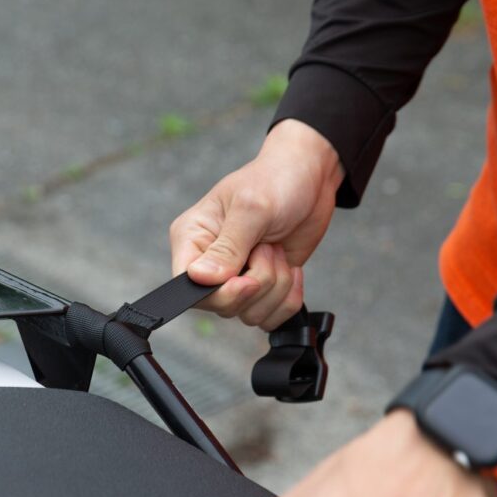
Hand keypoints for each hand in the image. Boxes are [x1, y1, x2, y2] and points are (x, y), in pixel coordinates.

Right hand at [170, 119, 341, 328]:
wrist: (311, 179)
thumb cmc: (276, 180)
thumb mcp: (252, 208)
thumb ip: (227, 247)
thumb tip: (199, 279)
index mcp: (192, 238)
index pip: (186, 285)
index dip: (220, 292)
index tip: (247, 279)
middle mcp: (209, 263)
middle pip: (222, 305)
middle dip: (257, 282)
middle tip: (267, 248)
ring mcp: (237, 278)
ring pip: (250, 314)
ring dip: (277, 286)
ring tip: (277, 250)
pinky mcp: (262, 289)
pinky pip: (271, 318)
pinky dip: (289, 298)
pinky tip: (291, 269)